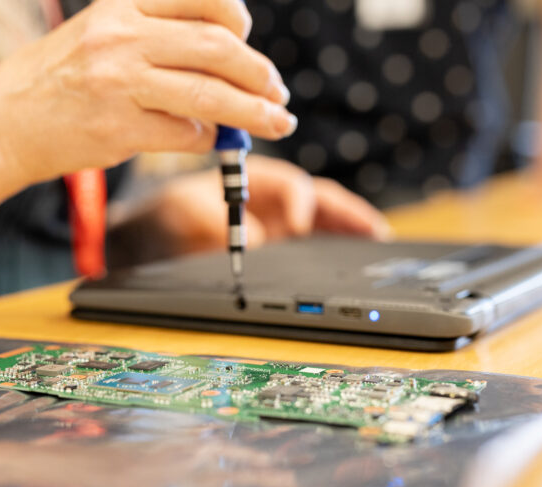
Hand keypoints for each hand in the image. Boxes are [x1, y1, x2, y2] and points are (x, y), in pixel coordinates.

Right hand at [0, 0, 294, 185]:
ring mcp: (119, 83)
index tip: (248, 42)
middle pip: (218, 47)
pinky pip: (186, 134)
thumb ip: (158, 40)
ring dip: (255, 112)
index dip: (238, 21)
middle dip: (260, 73)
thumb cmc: (58, 81)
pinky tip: (209, 139)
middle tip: (278, 92)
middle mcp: (121, 36)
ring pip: (211, 94)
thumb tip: (231, 65)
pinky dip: (207, 138)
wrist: (2, 124)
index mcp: (120, 3)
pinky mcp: (118, 129)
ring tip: (278, 121)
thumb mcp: (101, 36)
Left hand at [107, 155, 390, 266]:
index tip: (299, 223)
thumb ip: (216, 221)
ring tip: (377, 240)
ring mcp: (282, 219)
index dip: (300, 202)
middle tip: (372, 229)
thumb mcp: (187, 211)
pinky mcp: (283, 240)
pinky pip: (317, 239)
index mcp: (258, 179)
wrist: (164, 230)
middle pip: (321, 199)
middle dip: (348, 213)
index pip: (291, 185)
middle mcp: (276, 196)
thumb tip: (257, 240)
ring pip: (326, 218)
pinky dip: (338, 243)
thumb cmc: (175, 209)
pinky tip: (358, 252)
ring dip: (351, 227)